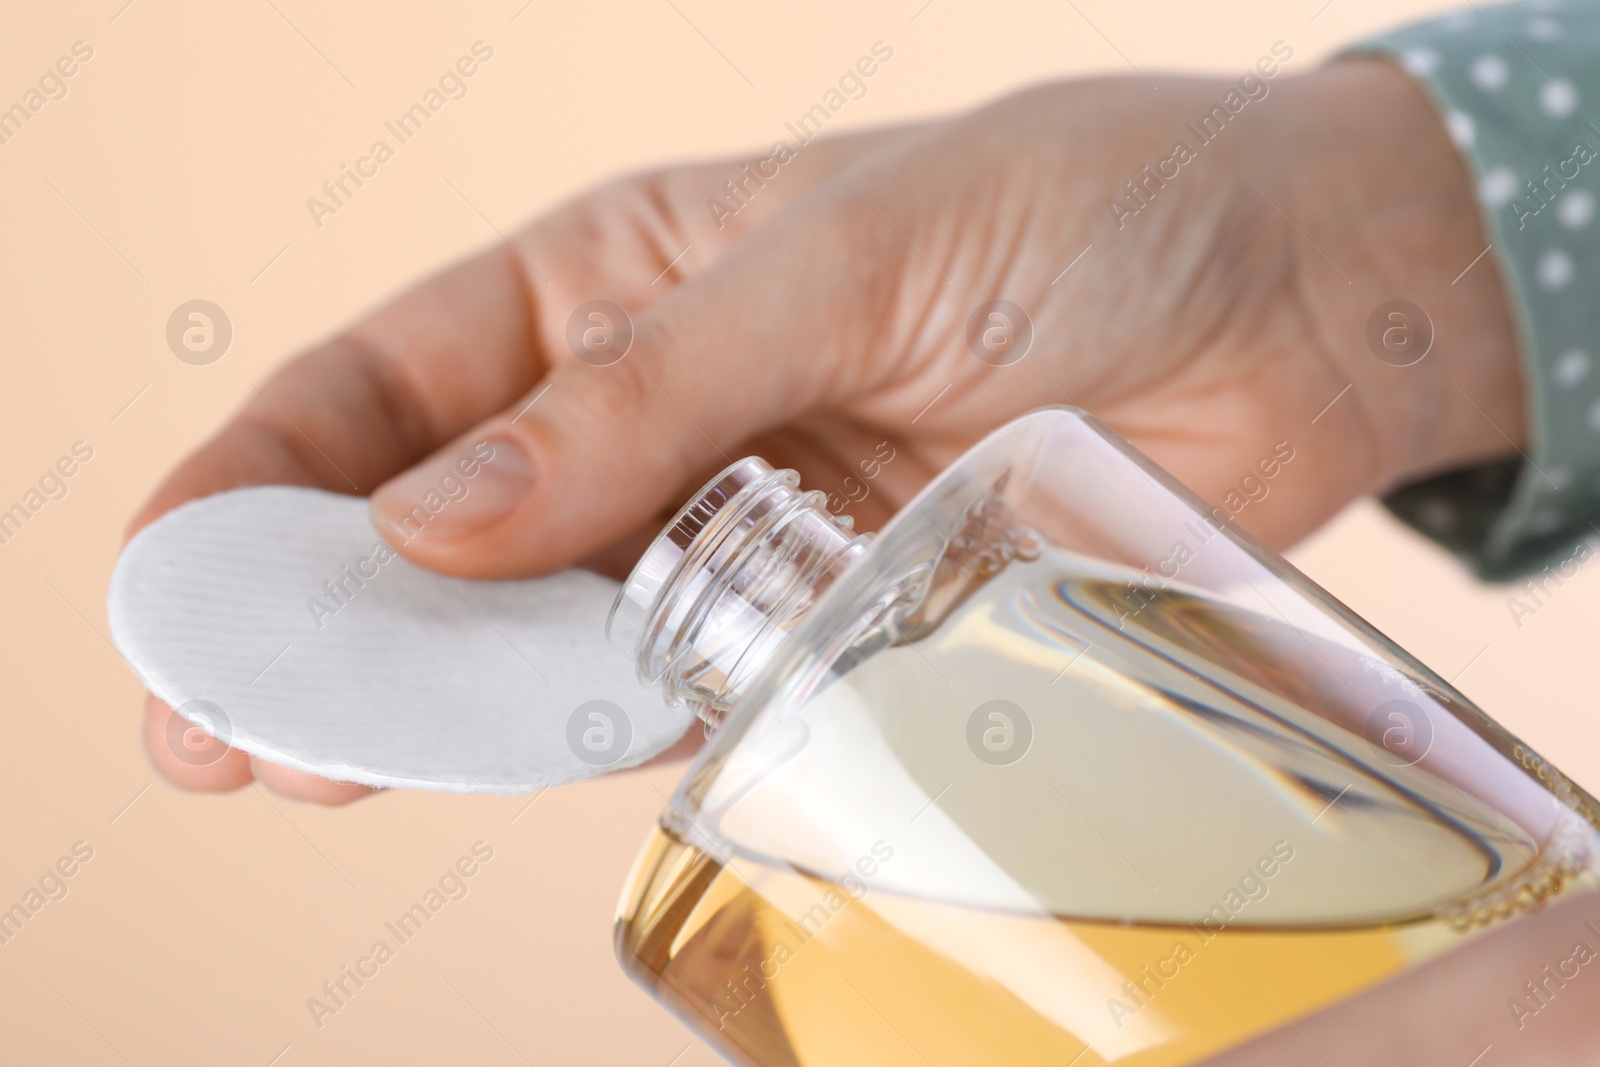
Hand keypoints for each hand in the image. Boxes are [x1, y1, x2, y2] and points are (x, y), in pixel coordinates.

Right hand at [130, 57, 1521, 801]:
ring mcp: (738, 519)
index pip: (400, 373)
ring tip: (305, 763)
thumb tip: (434, 523)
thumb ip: (643, 396)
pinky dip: (587, 731)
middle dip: (317, 606)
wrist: (1296, 303)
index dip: (269, 466)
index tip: (172, 567)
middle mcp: (660, 405)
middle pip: (444, 519)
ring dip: (433, 691)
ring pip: (545, 621)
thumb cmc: (1086, 208)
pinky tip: (490, 771)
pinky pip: (680, 683)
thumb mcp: (844, 258)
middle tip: (208, 715)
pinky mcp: (828, 612)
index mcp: (630, 273)